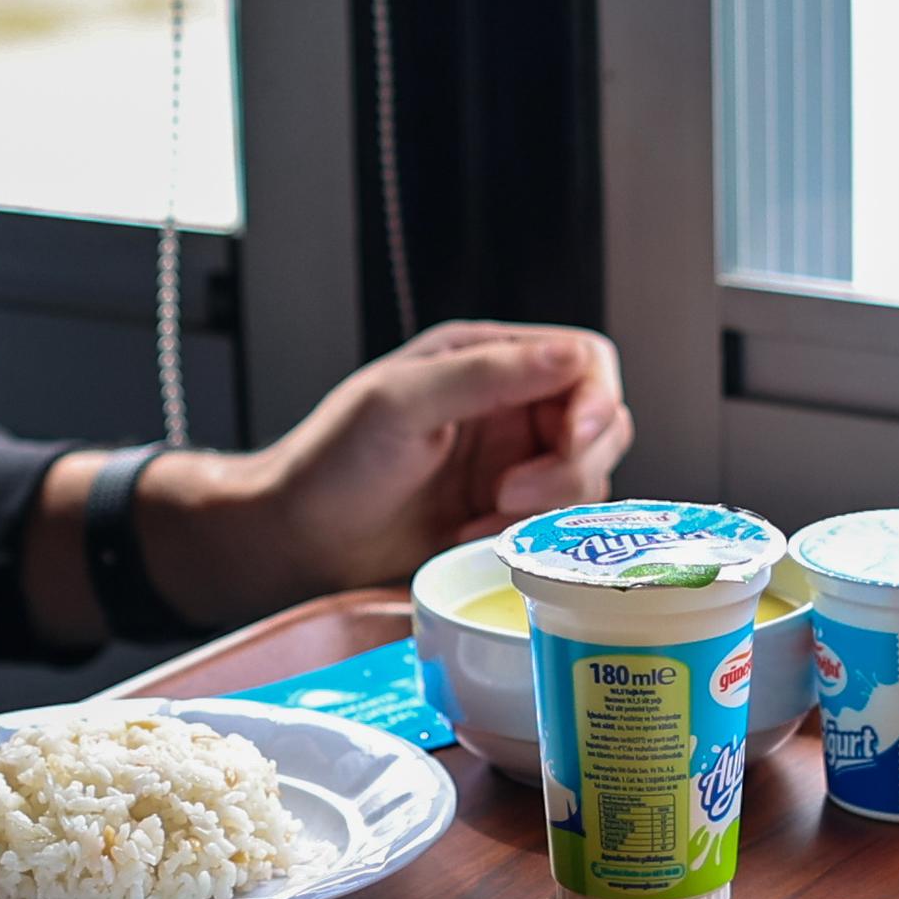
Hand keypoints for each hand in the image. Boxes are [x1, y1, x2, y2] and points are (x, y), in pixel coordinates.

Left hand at [85, 322, 634, 633]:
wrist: (296, 538)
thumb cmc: (332, 461)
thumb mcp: (401, 402)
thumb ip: (486, 375)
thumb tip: (569, 356)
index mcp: (488, 359)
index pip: (585, 361)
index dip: (596, 400)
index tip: (572, 439)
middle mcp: (510, 407)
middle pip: (602, 425)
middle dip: (571, 465)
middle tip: (510, 496)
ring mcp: (512, 464)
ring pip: (587, 481)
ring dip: (548, 507)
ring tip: (481, 522)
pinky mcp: (505, 517)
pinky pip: (557, 525)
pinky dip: (529, 537)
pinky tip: (472, 541)